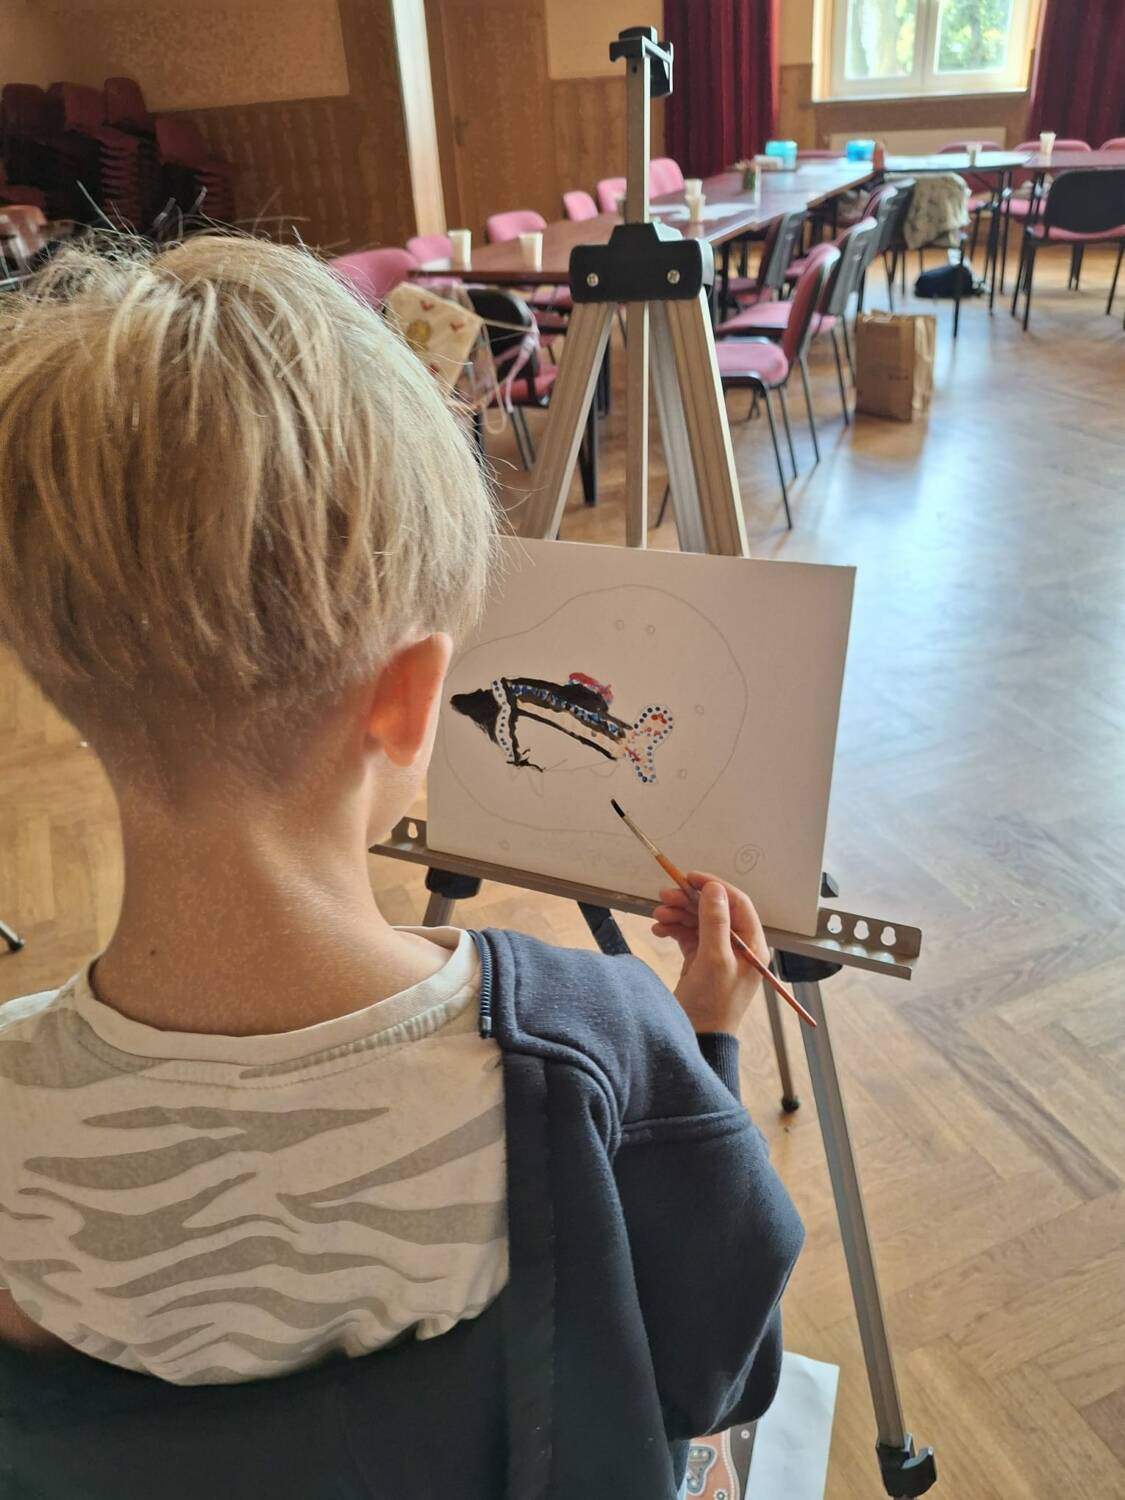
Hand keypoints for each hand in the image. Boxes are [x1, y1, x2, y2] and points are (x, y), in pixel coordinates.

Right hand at [651, 872, 769, 1034]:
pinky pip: (688, 936)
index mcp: (752, 946)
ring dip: (677, 914)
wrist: (698, 1040)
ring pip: (698, 921)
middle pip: (714, 910)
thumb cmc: (712, 1004)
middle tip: (664, 895)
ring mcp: (718, 954)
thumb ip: (715, 922)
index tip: (689, 877)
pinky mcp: (701, 962)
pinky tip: (658, 929)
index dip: (714, 886)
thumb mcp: (714, 960)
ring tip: (657, 915)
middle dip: (689, 900)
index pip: (737, 903)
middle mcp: (738, 947)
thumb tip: (714, 888)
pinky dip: (673, 929)